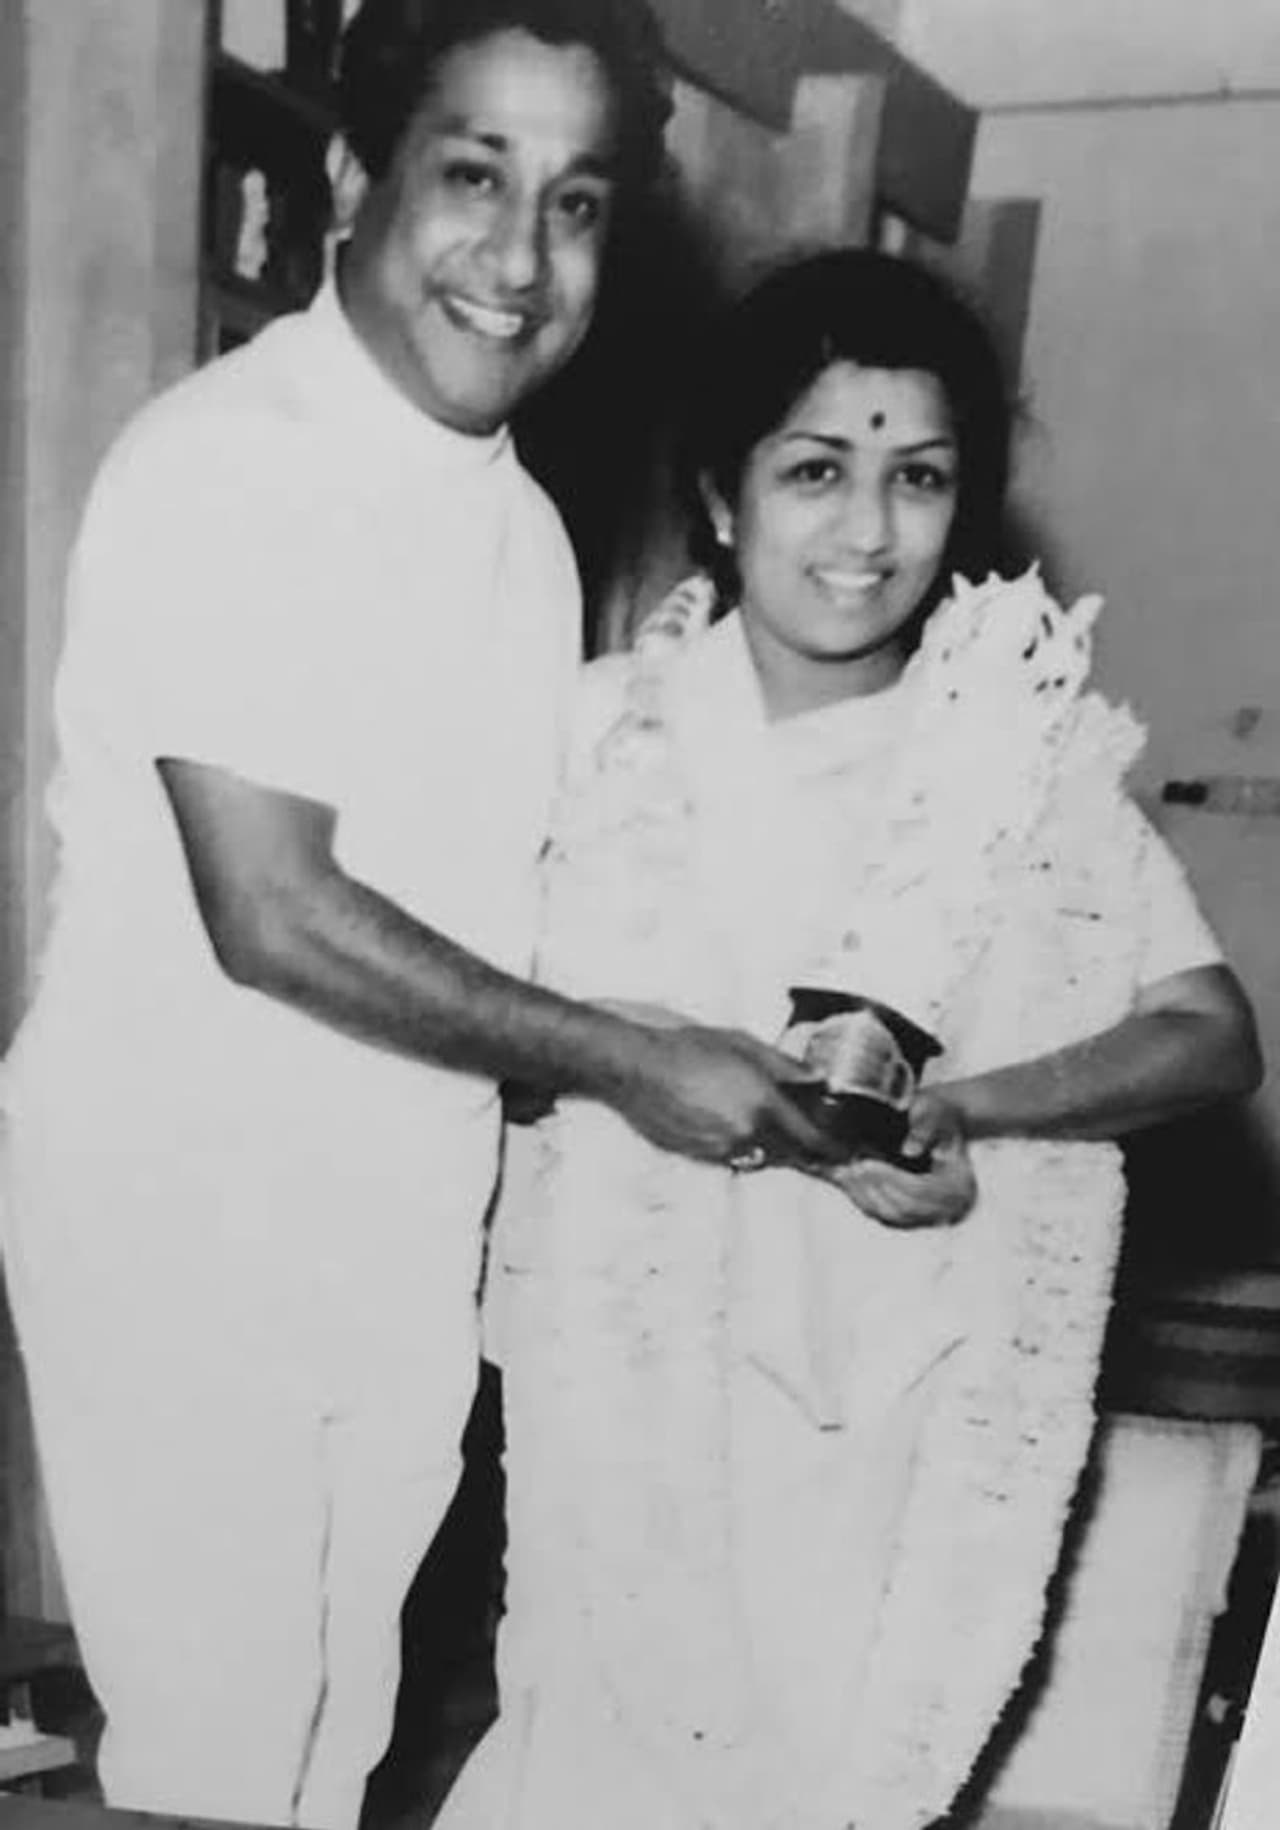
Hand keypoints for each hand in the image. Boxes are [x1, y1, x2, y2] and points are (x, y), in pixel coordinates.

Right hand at [609, 1022, 845, 1167]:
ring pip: (757, 1154)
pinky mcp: (698, 1156)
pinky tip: (720, 1116)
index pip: (810, 1139)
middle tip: (799, 1126)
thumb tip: (814, 1079)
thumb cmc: (686, 1049)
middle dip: (797, 1142)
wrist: (635, 1068)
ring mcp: (720, 1150)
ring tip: (749, 1113)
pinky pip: (729, 1154)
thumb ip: (783, 1065)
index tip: (846, 1152)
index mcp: (762, 1107)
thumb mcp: (741, 1044)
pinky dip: (735, 1142)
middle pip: (787, 1152)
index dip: (833, 1149)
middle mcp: (745, 1136)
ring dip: (765, 1141)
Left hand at [823, 1091, 975, 1227]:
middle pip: (905, 1207)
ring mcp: (933, 1214)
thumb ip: (926, 1128)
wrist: (941, 1122)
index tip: (866, 1163)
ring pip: (893, 1216)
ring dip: (865, 1196)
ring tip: (845, 1174)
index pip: (921, 1190)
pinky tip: (849, 1184)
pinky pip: (887, 1217)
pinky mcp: (916, 1216)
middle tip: (851, 1167)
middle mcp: (950, 1206)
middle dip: (874, 1187)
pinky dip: (866, 1201)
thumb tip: (910, 1149)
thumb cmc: (939, 1115)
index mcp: (961, 1183)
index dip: (891, 1179)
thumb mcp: (936, 1111)